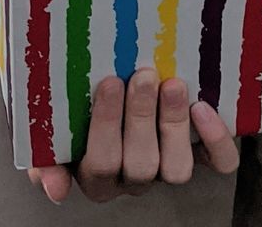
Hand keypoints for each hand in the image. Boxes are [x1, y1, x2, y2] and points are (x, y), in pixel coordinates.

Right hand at [27, 68, 239, 203]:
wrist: (113, 73)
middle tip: (142, 75)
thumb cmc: (74, 95)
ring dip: (175, 125)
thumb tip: (54, 188)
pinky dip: (216, 139)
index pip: (100, 164)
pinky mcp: (200, 151)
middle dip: (141, 118)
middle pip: (140, 165)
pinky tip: (203, 107)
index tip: (108, 81)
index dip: (106, 126)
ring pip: (176, 169)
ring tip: (172, 84)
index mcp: (94, 172)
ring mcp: (166, 164)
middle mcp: (132, 175)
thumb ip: (44, 150)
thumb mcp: (48, 119)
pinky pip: (217, 161)